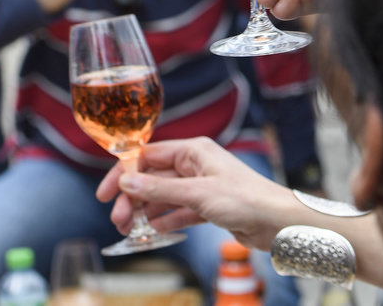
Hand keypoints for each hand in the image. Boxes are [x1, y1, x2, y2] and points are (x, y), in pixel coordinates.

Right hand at [96, 138, 294, 250]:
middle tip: (118, 220)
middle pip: (152, 178)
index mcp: (194, 150)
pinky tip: (151, 231)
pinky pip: (177, 211)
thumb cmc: (245, 198)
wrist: (276, 221)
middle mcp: (195, 165)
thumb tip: (125, 180)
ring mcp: (201, 186)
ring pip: (163, 197)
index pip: (148, 156)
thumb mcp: (197, 193)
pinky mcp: (207, 207)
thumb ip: (160, 188)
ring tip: (128, 230)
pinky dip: (164, 221)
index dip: (124, 172)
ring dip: (145, 212)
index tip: (106, 193)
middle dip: (132, 198)